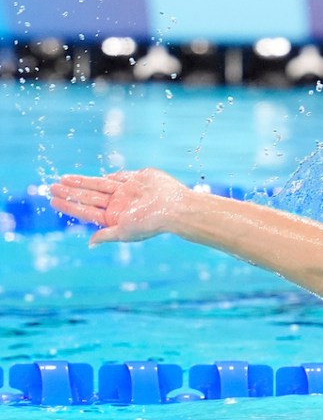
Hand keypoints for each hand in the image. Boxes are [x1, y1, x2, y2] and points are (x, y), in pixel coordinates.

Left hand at [49, 169, 189, 245]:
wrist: (174, 207)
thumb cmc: (151, 223)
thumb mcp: (125, 232)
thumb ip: (106, 235)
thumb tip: (90, 243)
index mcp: (116, 218)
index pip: (87, 211)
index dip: (69, 206)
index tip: (53, 200)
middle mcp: (120, 205)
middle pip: (89, 197)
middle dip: (71, 192)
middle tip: (51, 187)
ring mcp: (127, 191)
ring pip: (98, 185)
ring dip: (80, 182)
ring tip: (62, 179)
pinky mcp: (137, 179)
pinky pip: (117, 176)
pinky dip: (104, 176)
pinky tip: (91, 176)